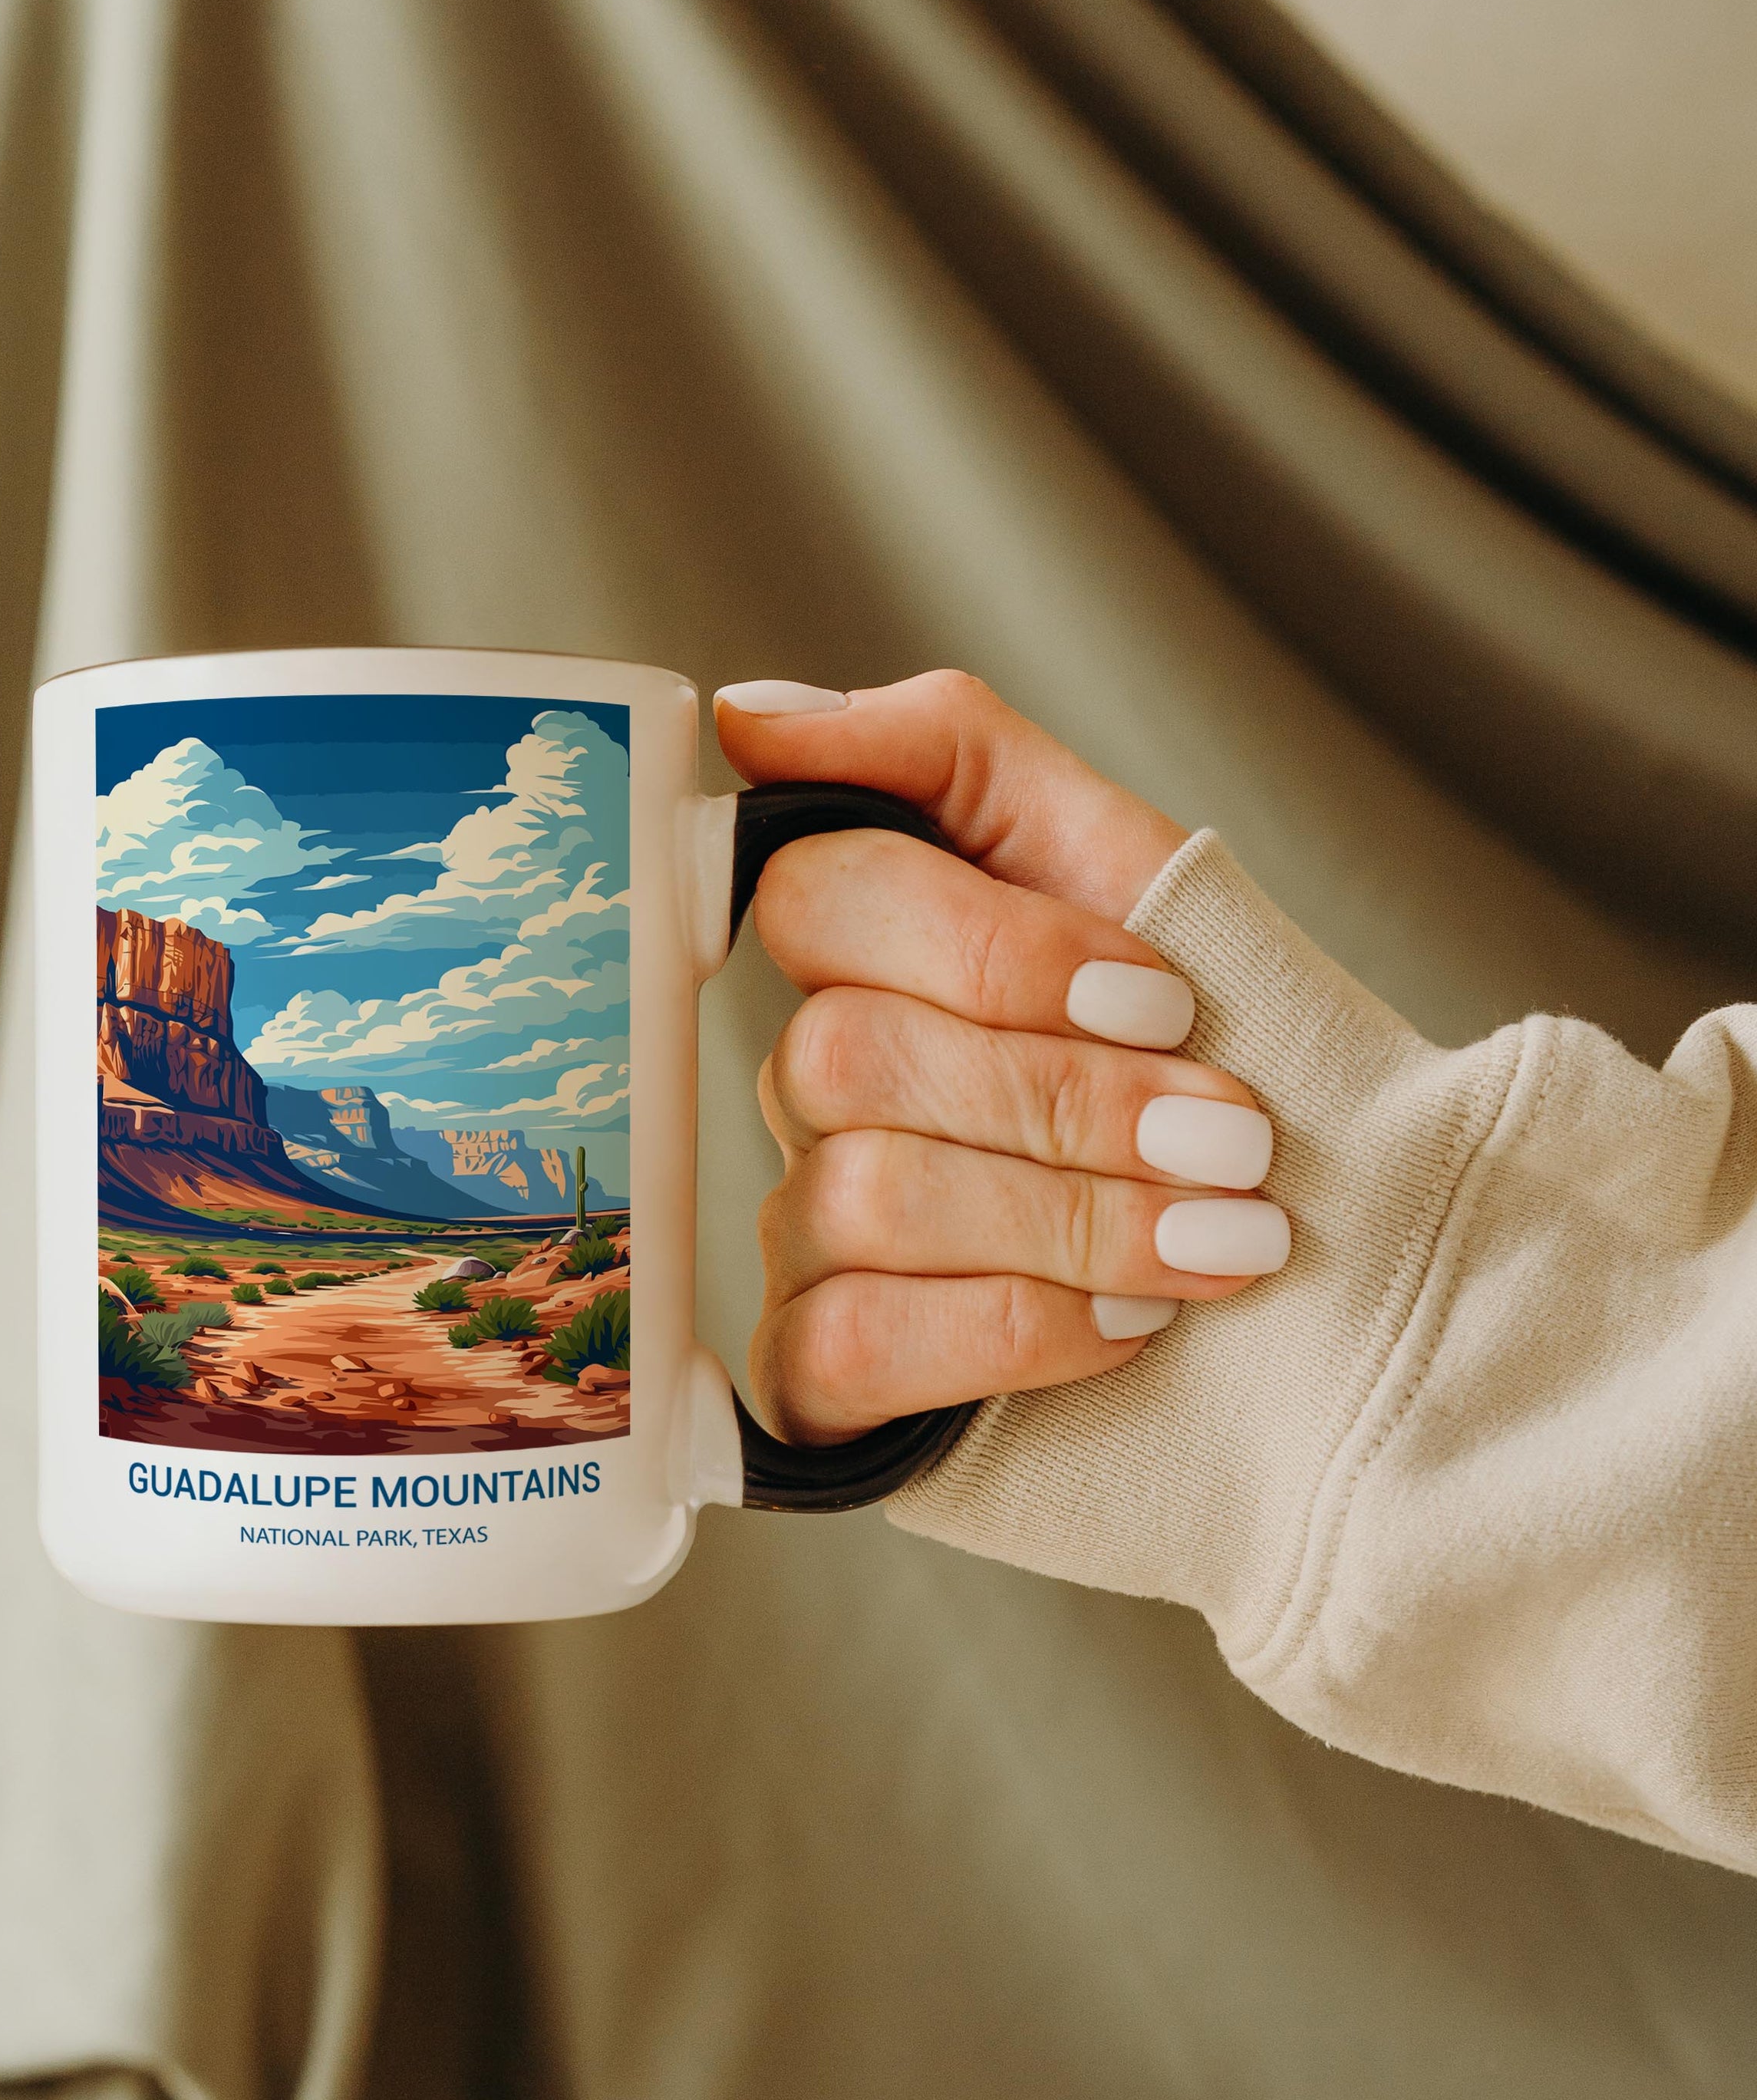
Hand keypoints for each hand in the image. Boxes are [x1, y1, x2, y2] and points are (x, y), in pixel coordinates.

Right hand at [713, 670, 1287, 1442]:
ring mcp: (805, 1236)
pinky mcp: (819, 1380)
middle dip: (1071, 1101)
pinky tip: (1128, 1330)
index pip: (818, 896)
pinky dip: (1013, 1330)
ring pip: (859, 1195)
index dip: (998, 951)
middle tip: (1230, 1138)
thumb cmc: (1235, 1070)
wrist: (1347, 1293)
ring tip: (1221, 1242)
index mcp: (875, 957)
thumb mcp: (1139, 879)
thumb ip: (952, 756)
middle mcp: (817, 1093)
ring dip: (1073, 1219)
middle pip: (844, 1057)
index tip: (1169, 998)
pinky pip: (845, 1343)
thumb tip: (751, 719)